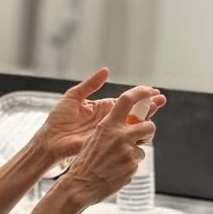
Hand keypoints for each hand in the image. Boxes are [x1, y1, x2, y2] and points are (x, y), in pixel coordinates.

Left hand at [36, 68, 163, 164]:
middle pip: (134, 112)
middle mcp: (109, 119)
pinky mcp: (107, 142)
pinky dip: (136, 133)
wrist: (50, 141)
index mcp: (102, 108)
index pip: (126, 101)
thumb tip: (107, 70)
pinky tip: (145, 127)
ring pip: (132, 124)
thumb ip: (91, 84)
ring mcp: (109, 132)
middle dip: (148, 105)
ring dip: (146, 117)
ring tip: (157, 108)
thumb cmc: (58, 120)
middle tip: (162, 99)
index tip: (152, 90)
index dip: (139, 95)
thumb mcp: (73, 97)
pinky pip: (124, 138)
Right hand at [62, 85, 163, 206]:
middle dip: (148, 131)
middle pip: (149, 125)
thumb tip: (128, 125)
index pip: (127, 100)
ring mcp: (128, 151)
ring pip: (143, 148)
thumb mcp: (95, 137)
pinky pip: (136, 163)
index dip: (141, 93)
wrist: (79, 185)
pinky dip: (128, 166)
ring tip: (118, 160)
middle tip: (143, 136)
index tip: (151, 92)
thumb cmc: (84, 161)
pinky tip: (115, 171)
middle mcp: (120, 135)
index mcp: (108, 124)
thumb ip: (112, 129)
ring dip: (134, 153)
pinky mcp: (132, 166)